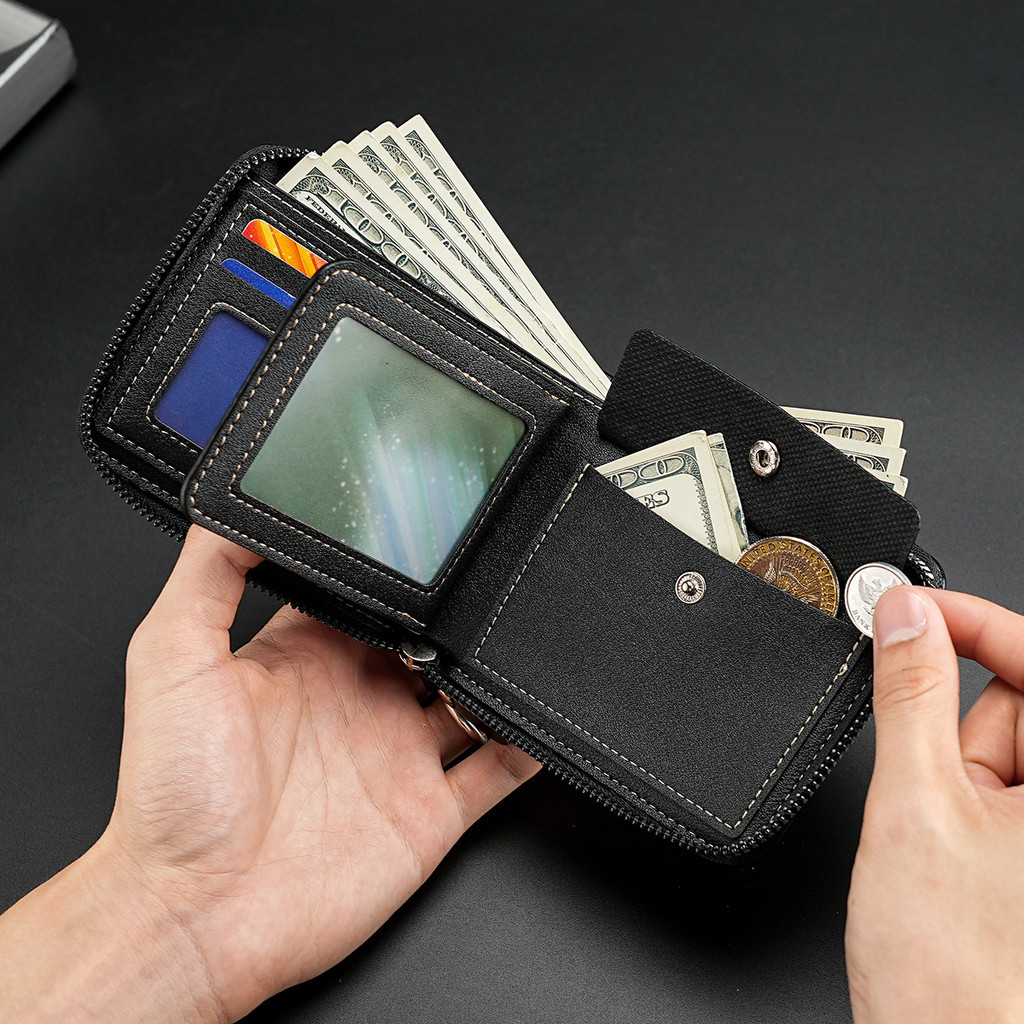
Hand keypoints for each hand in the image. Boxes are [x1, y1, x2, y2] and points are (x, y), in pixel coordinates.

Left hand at [0, 526, 539, 1022]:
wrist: (197, 916)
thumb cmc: (172, 795)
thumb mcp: (171, 659)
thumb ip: (206, 576)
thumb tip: (231, 504)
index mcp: (305, 659)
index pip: (363, 594)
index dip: (394, 565)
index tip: (425, 531)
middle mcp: (356, 701)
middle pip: (427, 639)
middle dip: (457, 613)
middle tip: (484, 583)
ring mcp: (396, 757)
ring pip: (470, 698)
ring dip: (496, 671)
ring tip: (516, 639)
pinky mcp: (428, 813)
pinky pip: (497, 771)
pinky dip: (527, 746)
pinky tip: (541, 718)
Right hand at [846, 587, 1023, 1022]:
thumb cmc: (954, 975)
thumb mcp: (915, 803)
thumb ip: (908, 692)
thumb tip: (903, 615)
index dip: (971, 621)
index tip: (910, 607)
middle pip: (1019, 702)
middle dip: (956, 727)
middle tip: (927, 783)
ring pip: (1003, 747)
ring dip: (953, 773)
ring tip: (939, 842)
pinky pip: (1000, 788)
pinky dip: (959, 799)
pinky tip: (948, 856)